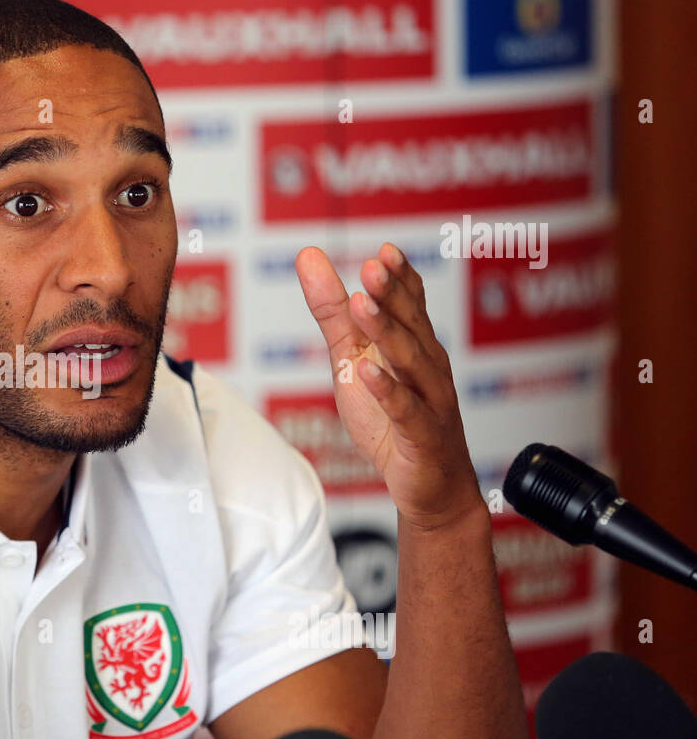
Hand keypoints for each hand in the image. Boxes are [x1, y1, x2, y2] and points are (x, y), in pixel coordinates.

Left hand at [295, 243, 482, 531]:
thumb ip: (333, 313)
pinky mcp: (423, 436)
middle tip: (373, 265)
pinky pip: (406, 410)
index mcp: (414, 347)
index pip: (411, 304)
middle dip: (392, 294)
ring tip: (362, 304)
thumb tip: (309, 257)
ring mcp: (430, 401)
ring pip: (411, 361)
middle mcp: (428, 368)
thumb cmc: (393, 422)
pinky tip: (367, 371)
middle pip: (411, 325)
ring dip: (388, 331)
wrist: (429, 488)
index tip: (384, 250)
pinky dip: (388, 390)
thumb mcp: (352, 361)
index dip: (400, 277)